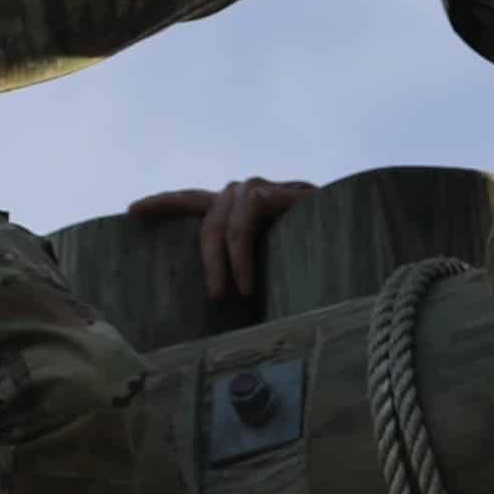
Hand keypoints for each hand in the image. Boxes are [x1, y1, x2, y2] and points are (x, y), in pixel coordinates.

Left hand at [128, 177, 316, 298]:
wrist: (362, 239)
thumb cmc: (321, 258)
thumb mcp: (276, 266)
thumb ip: (249, 270)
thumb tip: (219, 306)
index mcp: (241, 207)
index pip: (195, 200)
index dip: (165, 202)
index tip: (132, 211)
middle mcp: (247, 191)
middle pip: (205, 216)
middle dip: (206, 259)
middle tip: (216, 298)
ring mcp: (262, 188)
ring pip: (222, 220)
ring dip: (224, 261)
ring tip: (232, 295)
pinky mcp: (276, 191)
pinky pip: (244, 218)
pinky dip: (241, 253)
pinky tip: (246, 282)